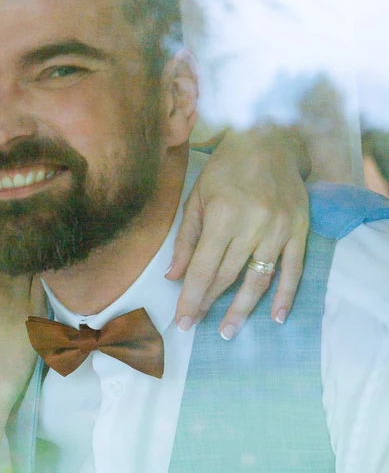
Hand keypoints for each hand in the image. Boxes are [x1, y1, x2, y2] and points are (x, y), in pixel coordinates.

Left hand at [168, 126, 309, 337]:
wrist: (270, 140)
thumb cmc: (226, 169)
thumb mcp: (197, 198)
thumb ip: (186, 240)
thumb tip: (173, 277)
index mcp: (223, 216)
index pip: (204, 268)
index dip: (192, 298)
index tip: (182, 322)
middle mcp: (253, 225)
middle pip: (228, 276)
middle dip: (210, 304)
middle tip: (198, 326)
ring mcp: (279, 229)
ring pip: (259, 279)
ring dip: (243, 308)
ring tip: (229, 331)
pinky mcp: (299, 230)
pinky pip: (293, 269)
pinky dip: (286, 295)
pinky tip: (277, 317)